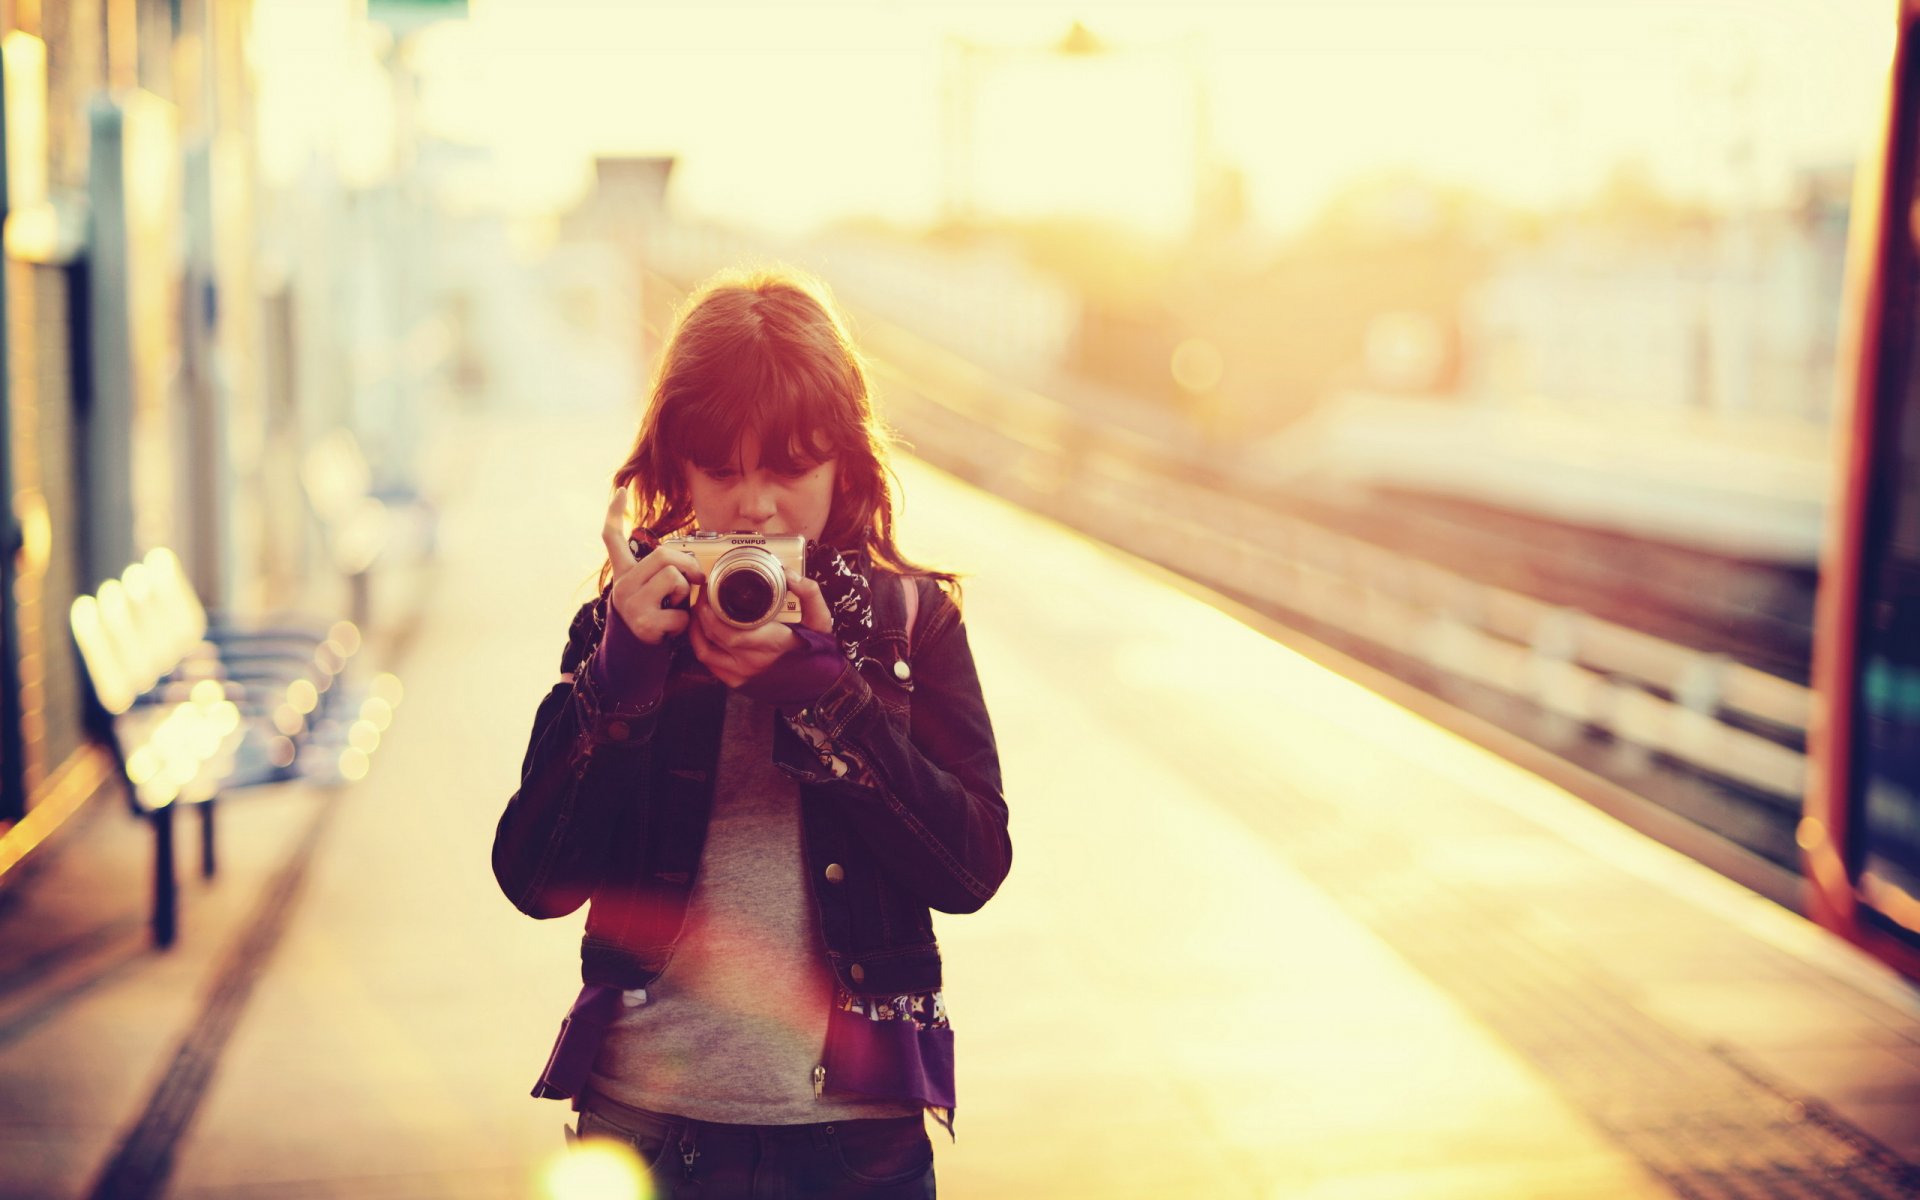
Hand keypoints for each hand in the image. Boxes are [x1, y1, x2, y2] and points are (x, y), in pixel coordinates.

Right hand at [600, 490, 704, 645]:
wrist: (633, 658)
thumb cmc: (651, 618)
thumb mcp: (650, 592)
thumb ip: (661, 573)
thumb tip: (694, 565)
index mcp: (624, 574)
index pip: (612, 538)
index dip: (616, 513)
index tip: (621, 491)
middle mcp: (622, 585)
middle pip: (664, 555)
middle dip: (689, 565)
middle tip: (694, 580)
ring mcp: (631, 604)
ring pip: (673, 578)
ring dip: (684, 594)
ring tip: (674, 607)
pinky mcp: (643, 623)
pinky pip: (679, 613)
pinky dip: (683, 624)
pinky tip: (671, 630)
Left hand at [688, 566, 833, 686]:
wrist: (819, 686)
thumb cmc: (818, 651)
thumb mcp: (821, 619)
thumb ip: (809, 593)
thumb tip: (787, 573)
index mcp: (772, 642)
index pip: (729, 630)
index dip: (711, 609)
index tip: (710, 589)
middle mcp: (753, 661)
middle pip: (713, 636)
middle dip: (701, 612)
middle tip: (704, 594)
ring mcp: (743, 674)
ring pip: (705, 651)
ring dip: (697, 629)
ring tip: (700, 611)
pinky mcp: (737, 683)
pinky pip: (710, 665)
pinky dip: (702, 646)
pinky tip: (704, 632)